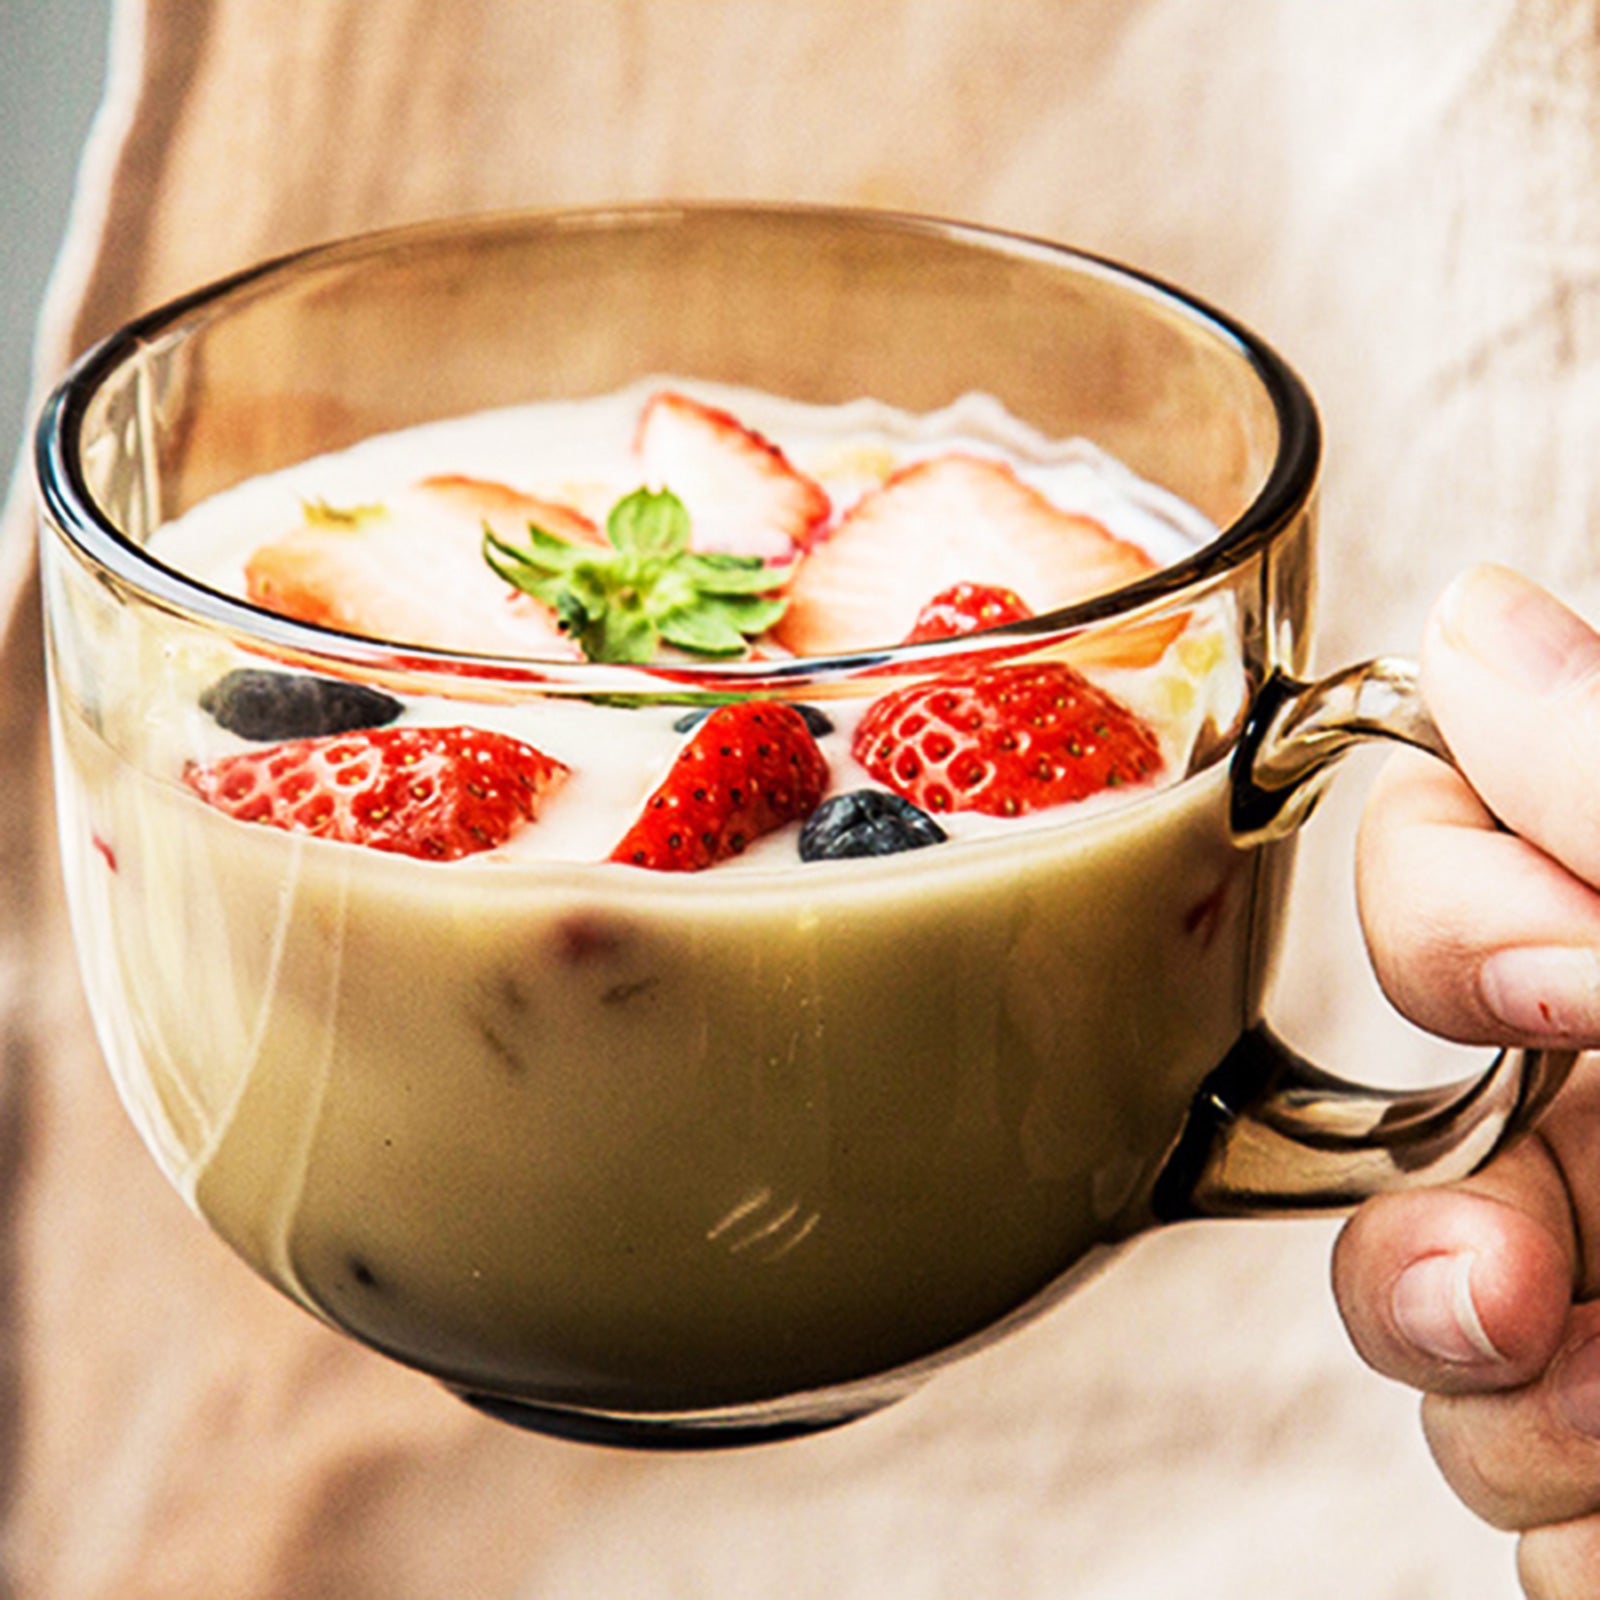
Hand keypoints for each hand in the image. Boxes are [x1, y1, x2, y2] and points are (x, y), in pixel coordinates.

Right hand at [1336, 562, 1599, 1596]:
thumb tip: (1470, 619)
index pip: (1453, 856)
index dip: (1439, 901)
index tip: (1568, 971)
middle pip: (1407, 1120)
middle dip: (1425, 1226)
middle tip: (1524, 1287)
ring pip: (1435, 1324)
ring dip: (1502, 1402)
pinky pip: (1514, 1487)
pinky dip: (1568, 1524)